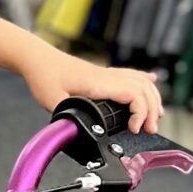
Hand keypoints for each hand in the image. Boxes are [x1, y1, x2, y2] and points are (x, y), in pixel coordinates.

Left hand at [18, 47, 165, 134]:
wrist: (37, 58)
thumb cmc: (44, 75)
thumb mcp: (52, 102)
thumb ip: (66, 118)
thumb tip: (78, 134)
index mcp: (99, 83)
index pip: (133, 94)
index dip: (140, 113)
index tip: (134, 129)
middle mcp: (107, 76)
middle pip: (143, 89)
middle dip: (151, 110)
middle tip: (149, 129)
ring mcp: (106, 73)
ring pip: (140, 81)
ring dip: (152, 97)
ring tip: (156, 115)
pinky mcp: (102, 73)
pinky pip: (130, 74)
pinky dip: (144, 79)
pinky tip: (153, 81)